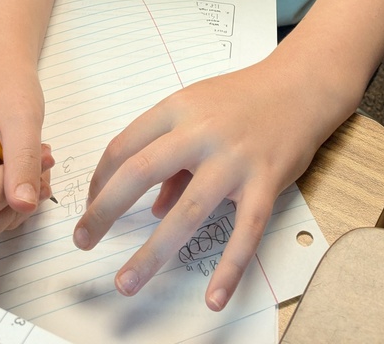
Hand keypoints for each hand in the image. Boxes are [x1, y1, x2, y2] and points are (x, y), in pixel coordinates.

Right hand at [0, 71, 54, 249]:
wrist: (1, 81)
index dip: (17, 182)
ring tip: (28, 171)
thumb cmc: (7, 91)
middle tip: (34, 168)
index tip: (34, 152)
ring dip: (12, 211)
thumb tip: (24, 205)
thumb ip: (23, 160)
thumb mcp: (23, 117)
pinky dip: (7, 212)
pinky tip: (18, 180)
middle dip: (12, 207)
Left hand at [72, 55, 327, 309]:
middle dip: (104, 212)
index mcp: (177, 108)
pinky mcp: (266, 181)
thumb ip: (174, 156)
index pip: (124, 146)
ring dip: (152, 252)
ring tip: (127, 281)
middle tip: (82, 240)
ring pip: (186, 212)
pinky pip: (245, 232)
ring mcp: (234, 158)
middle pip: (140, 173)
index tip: (90, 206)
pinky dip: (229, 269)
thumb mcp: (198, 110)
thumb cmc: (244, 98)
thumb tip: (156, 209)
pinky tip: (214, 298)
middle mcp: (201, 132)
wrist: (300, 85)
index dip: (100, 181)